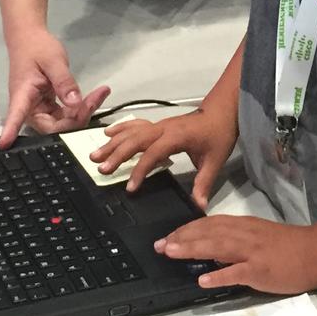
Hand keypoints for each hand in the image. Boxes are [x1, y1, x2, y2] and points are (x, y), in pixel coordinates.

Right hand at [0, 26, 108, 146]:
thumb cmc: (36, 46)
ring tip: (98, 94)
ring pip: (62, 123)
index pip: (15, 116)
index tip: (4, 145)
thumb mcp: (53, 60)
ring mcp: (40, 108)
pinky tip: (93, 97)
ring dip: (81, 113)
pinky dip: (80, 108)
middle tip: (94, 99)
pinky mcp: (49, 106)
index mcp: (22, 95)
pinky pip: (66, 114)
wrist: (30, 38)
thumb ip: (64, 82)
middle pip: (52, 127)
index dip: (11, 131)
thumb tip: (75, 103)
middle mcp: (29, 107)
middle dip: (75, 119)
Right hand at [93, 109, 235, 206]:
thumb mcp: (214, 160)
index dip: (140, 170)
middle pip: (135, 141)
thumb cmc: (218, 133)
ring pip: (131, 132)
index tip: (130, 187)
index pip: (152, 154)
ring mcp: (159, 124)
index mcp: (176, 137)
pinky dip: (121, 128)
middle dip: (117, 155)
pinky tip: (108, 133)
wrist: (221, 110)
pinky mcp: (158, 124)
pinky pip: (135, 124)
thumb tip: (198, 205)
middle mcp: (163, 128)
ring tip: (95, 154)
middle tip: (101, 168)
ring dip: (113, 143)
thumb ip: (204, 183)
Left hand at [156, 215, 316, 294]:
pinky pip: (236, 272)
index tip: (168, 235)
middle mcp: (244, 235)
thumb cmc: (289, 246)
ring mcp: (251, 252)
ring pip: (217, 246)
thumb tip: (211, 246)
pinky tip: (203, 279)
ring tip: (171, 253)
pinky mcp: (259, 270)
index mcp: (243, 226)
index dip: (186, 229)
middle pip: (207, 232)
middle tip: (159, 245)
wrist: (316, 252)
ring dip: (191, 249)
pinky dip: (218, 275)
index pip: (209, 224)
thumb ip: (236, 239)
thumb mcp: (259, 235)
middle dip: (181, 238)